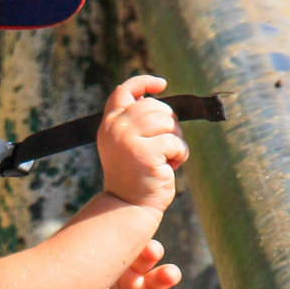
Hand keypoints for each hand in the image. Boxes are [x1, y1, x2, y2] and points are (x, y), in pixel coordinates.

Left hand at [63, 240, 181, 288]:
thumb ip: (86, 264)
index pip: (130, 238)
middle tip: (150, 252)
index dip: (137, 232)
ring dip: (169, 274)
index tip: (136, 233)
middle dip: (153, 250)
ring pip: (164, 276)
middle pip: (151, 252)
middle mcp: (131, 269)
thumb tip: (82, 239)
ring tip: (167, 276)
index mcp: (114, 254)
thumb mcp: (78, 280)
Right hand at [98, 75, 188, 212]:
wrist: (128, 206)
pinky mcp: (144, 153)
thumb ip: (135, 122)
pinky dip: (180, 154)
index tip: (162, 84)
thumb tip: (157, 98)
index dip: (143, 82)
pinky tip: (170, 166)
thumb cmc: (135, 175)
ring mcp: (127, 140)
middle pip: (154, 106)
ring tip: (167, 157)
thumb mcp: (126, 143)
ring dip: (175, 139)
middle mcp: (115, 128)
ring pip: (167, 121)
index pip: (124, 91)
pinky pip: (175, 141)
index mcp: (109, 123)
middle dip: (169, 123)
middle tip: (166, 145)